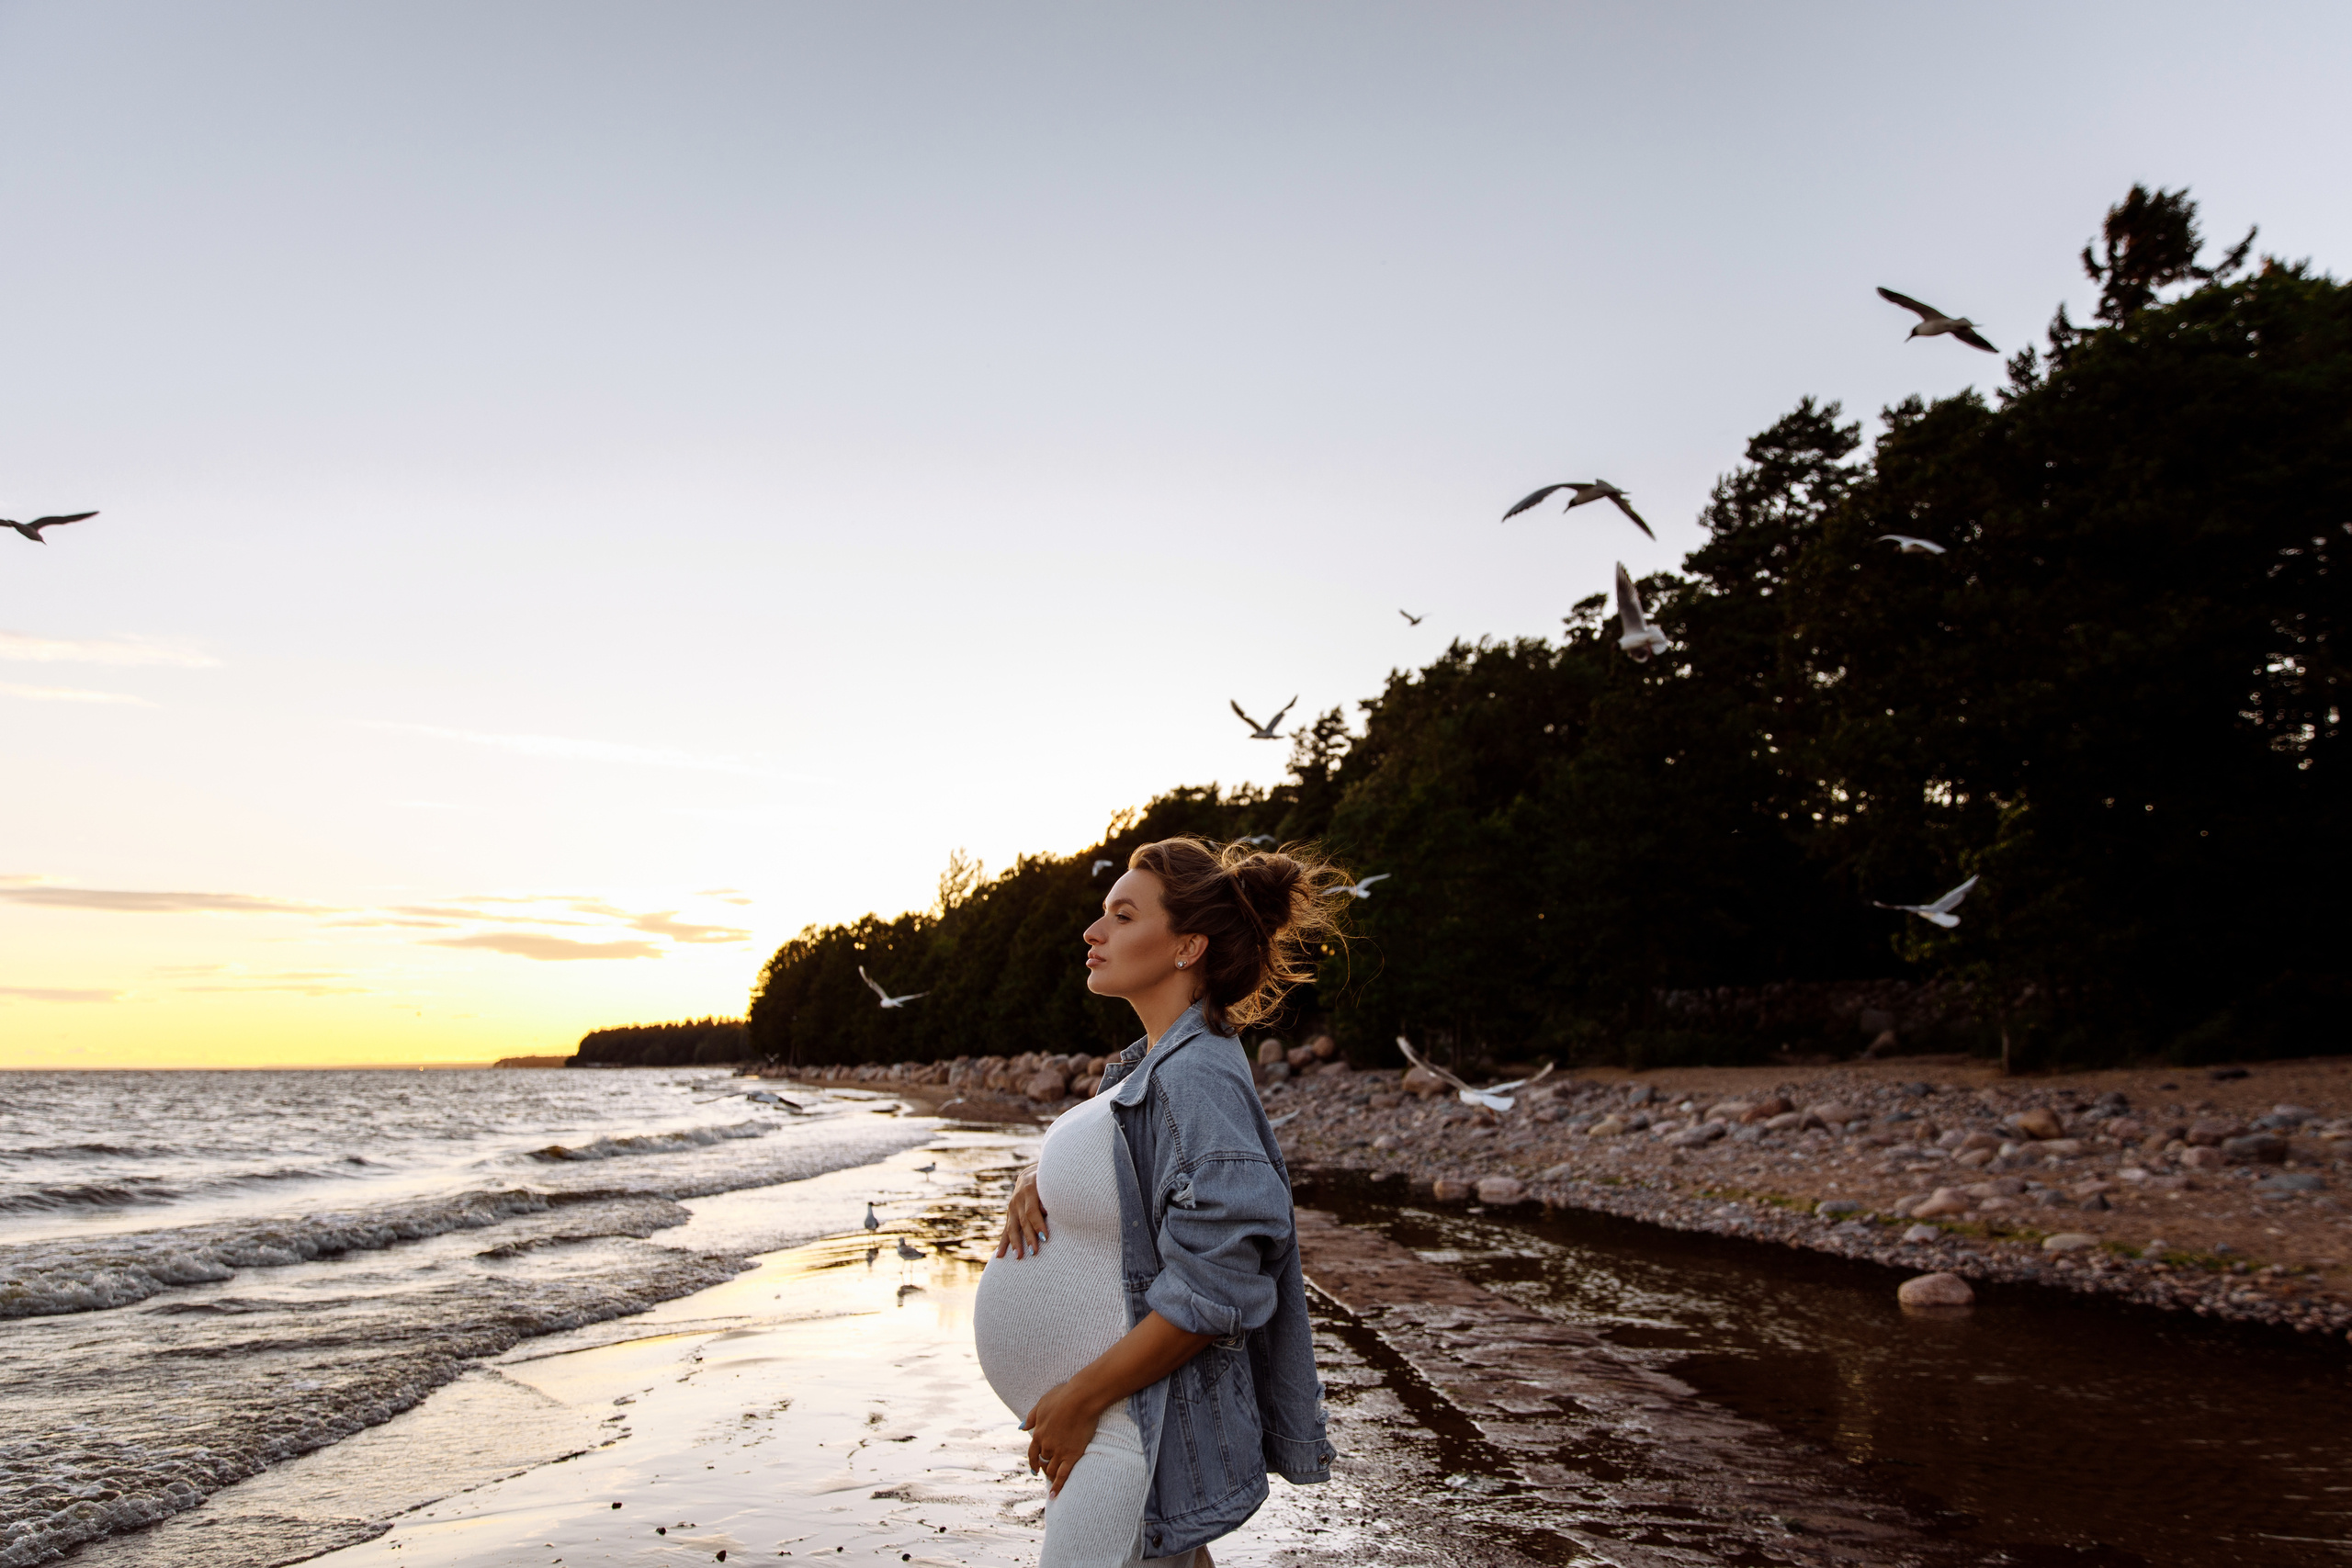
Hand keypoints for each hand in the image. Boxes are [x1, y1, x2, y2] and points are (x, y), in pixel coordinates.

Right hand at [995, 1168, 1046, 1258]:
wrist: (1031, 1173)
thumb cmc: (1047, 1180)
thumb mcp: (1049, 1183)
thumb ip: (1047, 1196)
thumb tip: (1046, 1212)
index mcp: (1029, 1189)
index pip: (1032, 1211)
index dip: (1038, 1225)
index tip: (1045, 1238)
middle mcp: (1018, 1199)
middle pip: (1022, 1221)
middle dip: (1028, 1238)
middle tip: (1034, 1252)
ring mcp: (1012, 1206)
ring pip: (1012, 1227)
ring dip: (1015, 1243)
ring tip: (1018, 1256)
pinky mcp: (1010, 1214)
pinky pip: (1006, 1230)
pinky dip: (1004, 1243)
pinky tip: (1000, 1256)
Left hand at [1022, 1376, 1106, 1495]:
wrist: (1080, 1398)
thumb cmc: (1062, 1396)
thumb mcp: (1042, 1404)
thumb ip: (1031, 1417)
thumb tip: (1021, 1427)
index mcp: (1038, 1433)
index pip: (1032, 1452)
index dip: (1033, 1461)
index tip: (1035, 1468)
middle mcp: (1046, 1444)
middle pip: (1044, 1461)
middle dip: (1045, 1466)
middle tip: (1050, 1472)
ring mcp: (1059, 1451)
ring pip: (1051, 1470)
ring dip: (1051, 1476)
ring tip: (1054, 1480)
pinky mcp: (1072, 1455)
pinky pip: (1063, 1475)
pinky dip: (1058, 1486)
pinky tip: (1055, 1495)